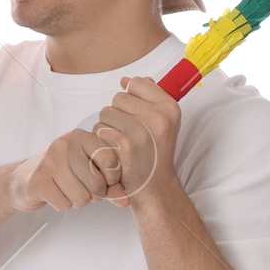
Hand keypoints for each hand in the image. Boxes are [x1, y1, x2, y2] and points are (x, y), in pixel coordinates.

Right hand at [6, 127, 117, 212]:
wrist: (22, 180)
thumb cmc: (61, 173)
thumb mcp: (88, 171)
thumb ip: (110, 184)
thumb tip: (126, 201)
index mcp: (80, 136)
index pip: (111, 159)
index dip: (112, 178)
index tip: (103, 180)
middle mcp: (64, 144)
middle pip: (97, 183)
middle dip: (94, 194)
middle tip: (82, 187)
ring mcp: (49, 161)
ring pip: (82, 198)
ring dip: (77, 201)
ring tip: (67, 190)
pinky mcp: (38, 180)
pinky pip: (65, 204)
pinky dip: (62, 205)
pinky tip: (54, 194)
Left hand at [89, 75, 181, 208]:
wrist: (154, 189)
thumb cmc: (154, 153)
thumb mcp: (162, 123)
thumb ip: (148, 97)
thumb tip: (125, 80)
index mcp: (170, 107)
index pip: (136, 83)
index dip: (131, 99)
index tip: (138, 118)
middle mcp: (158, 116)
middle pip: (118, 97)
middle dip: (117, 114)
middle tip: (129, 135)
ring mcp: (141, 130)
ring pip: (105, 113)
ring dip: (107, 128)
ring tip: (121, 144)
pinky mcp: (123, 145)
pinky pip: (99, 130)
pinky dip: (101, 142)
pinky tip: (114, 153)